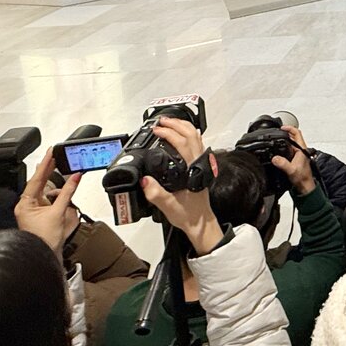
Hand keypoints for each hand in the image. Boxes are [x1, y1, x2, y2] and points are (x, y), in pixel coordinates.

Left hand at [15, 152, 80, 262]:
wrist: (44, 256)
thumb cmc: (45, 240)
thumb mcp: (58, 213)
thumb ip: (68, 193)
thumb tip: (74, 177)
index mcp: (25, 204)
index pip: (36, 179)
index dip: (45, 165)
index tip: (51, 153)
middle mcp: (27, 206)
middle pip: (39, 183)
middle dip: (48, 170)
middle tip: (55, 155)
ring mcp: (34, 211)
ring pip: (44, 191)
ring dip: (54, 182)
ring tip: (61, 169)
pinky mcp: (41, 215)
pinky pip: (48, 199)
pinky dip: (57, 193)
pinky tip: (63, 189)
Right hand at [142, 116, 220, 253]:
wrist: (200, 223)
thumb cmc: (189, 215)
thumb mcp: (168, 206)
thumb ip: (156, 194)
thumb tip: (145, 180)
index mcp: (192, 170)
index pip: (182, 143)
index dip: (168, 134)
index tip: (156, 131)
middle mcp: (198, 164)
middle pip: (191, 135)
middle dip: (176, 124)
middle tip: (161, 121)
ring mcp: (200, 164)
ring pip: (196, 138)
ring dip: (182, 127)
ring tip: (169, 123)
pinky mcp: (199, 168)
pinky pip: (196, 145)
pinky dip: (187, 135)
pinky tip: (180, 136)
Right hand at [271, 126, 315, 195]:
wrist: (305, 187)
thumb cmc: (303, 179)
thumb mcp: (291, 170)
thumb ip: (282, 164)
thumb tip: (275, 158)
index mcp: (302, 150)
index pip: (297, 133)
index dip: (289, 128)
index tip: (282, 128)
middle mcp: (301, 151)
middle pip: (293, 137)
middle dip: (284, 134)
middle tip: (276, 133)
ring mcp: (298, 155)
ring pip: (290, 144)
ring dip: (283, 141)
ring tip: (275, 141)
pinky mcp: (295, 159)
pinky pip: (288, 150)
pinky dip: (283, 148)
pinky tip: (277, 152)